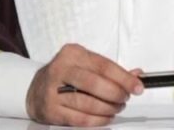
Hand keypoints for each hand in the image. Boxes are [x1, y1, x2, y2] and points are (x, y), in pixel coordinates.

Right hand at [25, 43, 142, 126]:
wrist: (35, 89)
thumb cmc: (66, 75)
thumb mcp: (86, 65)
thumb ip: (111, 70)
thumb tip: (137, 75)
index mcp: (72, 54)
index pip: (104, 66)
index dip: (124, 78)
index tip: (138, 87)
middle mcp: (60, 69)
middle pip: (95, 84)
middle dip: (116, 94)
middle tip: (125, 98)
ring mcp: (53, 90)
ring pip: (88, 103)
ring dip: (108, 108)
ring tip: (116, 108)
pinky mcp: (51, 109)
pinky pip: (80, 119)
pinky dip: (98, 121)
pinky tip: (105, 117)